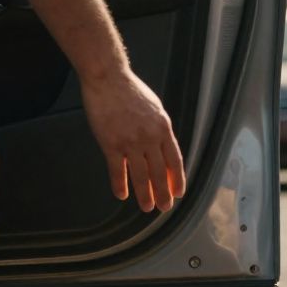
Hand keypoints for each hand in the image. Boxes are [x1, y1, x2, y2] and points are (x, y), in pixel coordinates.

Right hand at [81, 71, 185, 211]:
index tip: (178, 193)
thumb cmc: (131, 91)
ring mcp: (130, 142)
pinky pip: (118, 170)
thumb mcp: (155, 109)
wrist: (108, 78)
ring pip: (141, 175)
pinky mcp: (111, 143)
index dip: (177, 179)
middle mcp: (149, 137)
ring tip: (147, 208)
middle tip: (165, 207)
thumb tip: (164, 150)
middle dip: (163, 193)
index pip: (175, 160)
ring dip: (145, 194)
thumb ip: (160, 130)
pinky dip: (120, 184)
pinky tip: (122, 195)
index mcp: (163, 128)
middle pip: (160, 172)